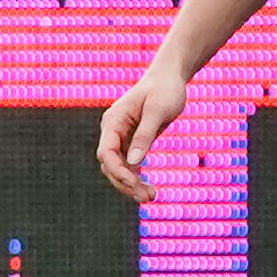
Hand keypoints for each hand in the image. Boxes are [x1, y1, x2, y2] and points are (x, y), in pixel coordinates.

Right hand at [95, 68, 189, 199]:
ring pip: (118, 167)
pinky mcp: (132, 141)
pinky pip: (129, 164)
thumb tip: (134, 162)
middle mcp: (113, 131)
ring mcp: (121, 137)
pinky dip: (136, 177)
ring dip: (131, 184)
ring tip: (150, 197)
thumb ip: (145, 135)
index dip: (118, 170)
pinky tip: (149, 188)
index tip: (136, 182)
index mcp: (113, 121)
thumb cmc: (164, 90)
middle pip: (110, 165)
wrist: (169, 78)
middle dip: (125, 183)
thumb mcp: (158, 111)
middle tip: (148, 197)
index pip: (106, 152)